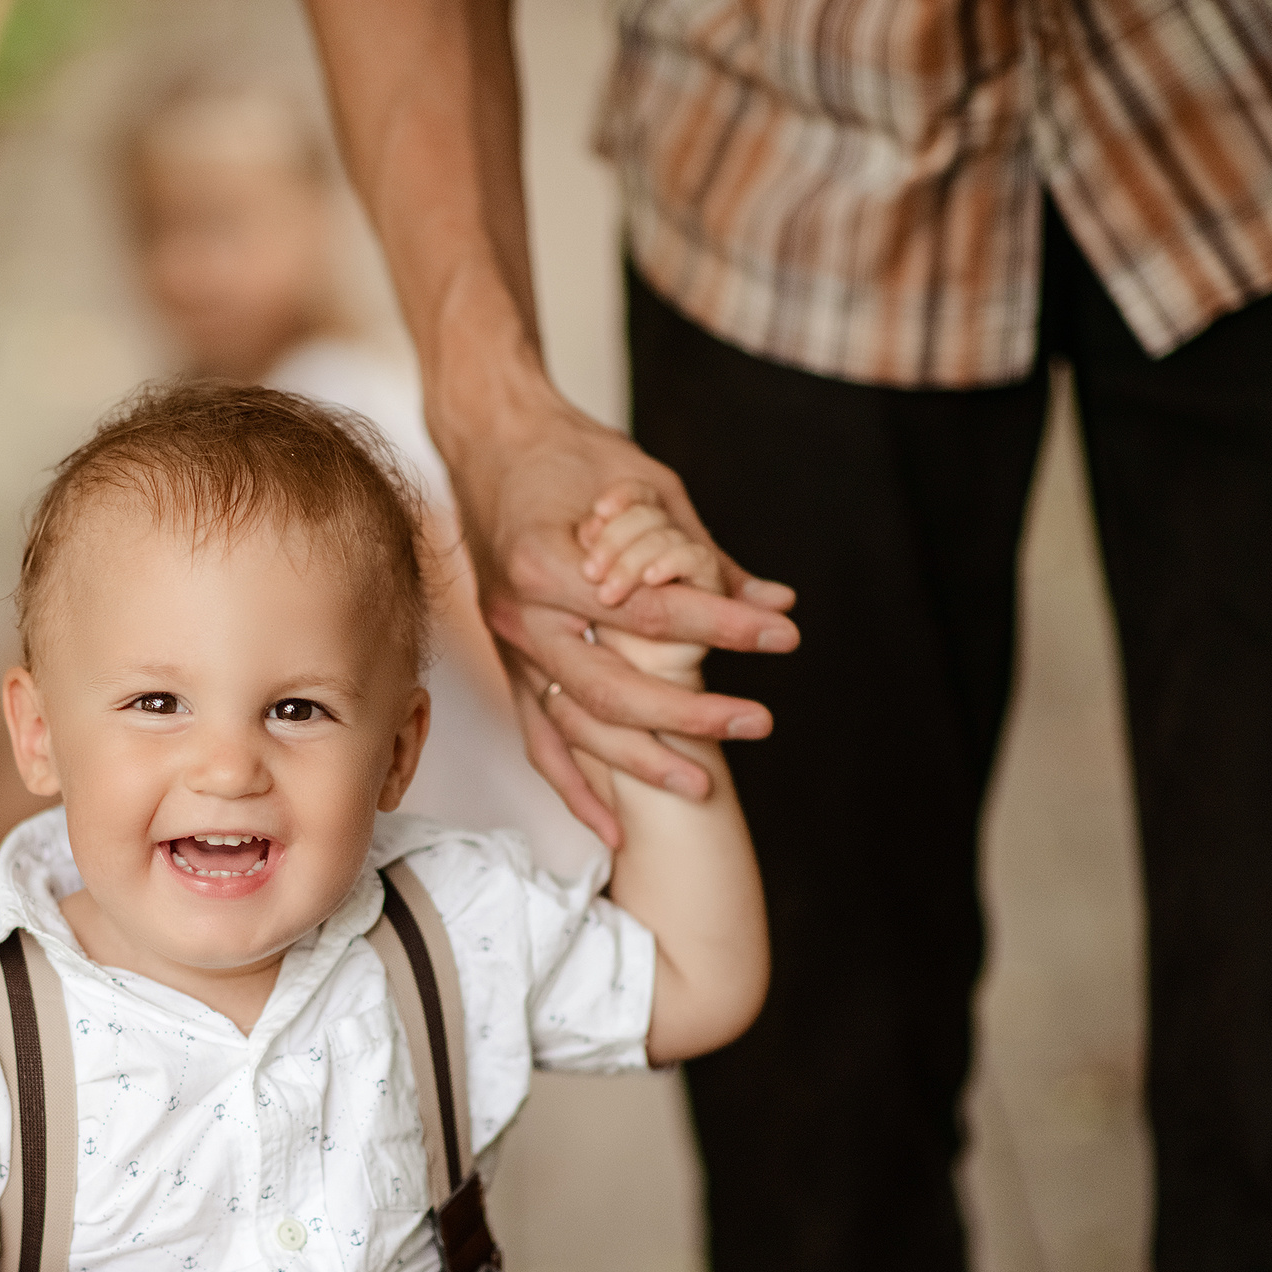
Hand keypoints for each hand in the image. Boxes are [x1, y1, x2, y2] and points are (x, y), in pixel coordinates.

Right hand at [447, 390, 798, 845]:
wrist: (490, 443)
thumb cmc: (569, 456)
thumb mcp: (647, 485)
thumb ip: (704, 553)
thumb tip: (776, 601)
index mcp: (548, 560)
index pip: (649, 610)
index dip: (722, 625)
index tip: (782, 634)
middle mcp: (522, 614)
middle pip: (612, 687)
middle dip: (692, 712)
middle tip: (760, 721)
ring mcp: (510, 647)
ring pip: (575, 726)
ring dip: (640, 762)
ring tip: (703, 785)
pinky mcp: (509, 666)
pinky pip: (538, 741)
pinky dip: (574, 788)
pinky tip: (613, 828)